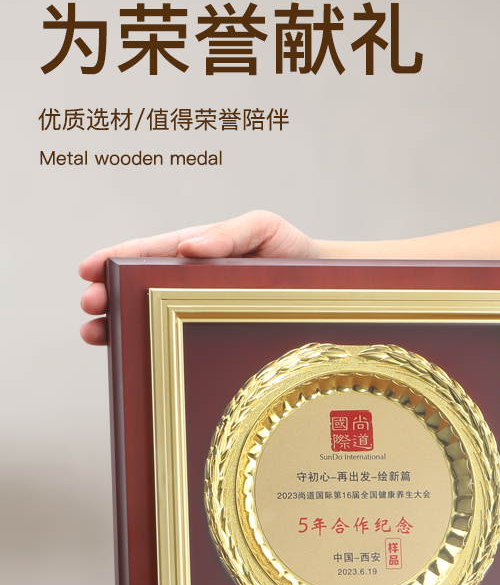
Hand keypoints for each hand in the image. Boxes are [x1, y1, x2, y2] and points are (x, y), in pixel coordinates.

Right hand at [78, 211, 317, 345]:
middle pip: (137, 288)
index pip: (148, 252)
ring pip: (147, 318)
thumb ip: (229, 233)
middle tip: (89, 303)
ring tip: (94, 332)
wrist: (326, 287)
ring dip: (116, 325)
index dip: (115, 258)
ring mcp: (196, 311)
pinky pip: (175, 343)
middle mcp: (188, 282)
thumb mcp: (263, 228)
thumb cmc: (290, 250)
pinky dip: (149, 349)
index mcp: (196, 251)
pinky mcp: (208, 337)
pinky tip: (130, 357)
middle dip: (108, 294)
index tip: (88, 267)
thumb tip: (188, 245)